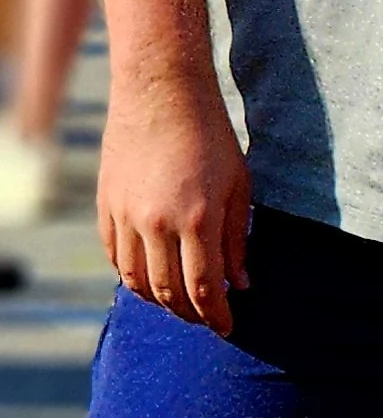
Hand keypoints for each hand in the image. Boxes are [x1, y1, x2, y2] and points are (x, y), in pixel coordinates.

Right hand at [98, 63, 250, 335]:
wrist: (162, 90)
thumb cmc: (210, 135)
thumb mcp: (239, 185)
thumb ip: (238, 239)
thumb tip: (240, 284)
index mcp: (197, 219)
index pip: (204, 289)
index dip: (217, 316)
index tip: (228, 327)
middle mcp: (157, 223)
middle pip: (169, 293)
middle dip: (190, 314)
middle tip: (206, 318)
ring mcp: (126, 214)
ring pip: (137, 280)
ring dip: (159, 301)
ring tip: (178, 303)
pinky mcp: (107, 204)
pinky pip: (115, 256)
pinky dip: (132, 275)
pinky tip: (150, 277)